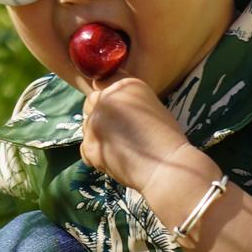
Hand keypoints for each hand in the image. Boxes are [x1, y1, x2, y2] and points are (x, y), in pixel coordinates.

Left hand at [80, 77, 191, 193]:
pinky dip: (96, 155)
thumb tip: (108, 106)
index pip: (102, 86)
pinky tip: (116, 159)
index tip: (119, 115)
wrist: (166, 166)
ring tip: (121, 148)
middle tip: (118, 132)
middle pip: (90, 103)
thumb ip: (127, 102)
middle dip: (100, 116)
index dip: (109, 102)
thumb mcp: (149, 106)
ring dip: (98, 136)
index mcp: (124, 85)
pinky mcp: (89, 144)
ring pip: (87, 126)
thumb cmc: (165, 138)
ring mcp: (94, 121)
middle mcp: (106, 98)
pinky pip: (85, 148)